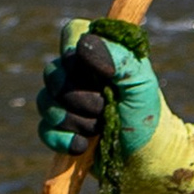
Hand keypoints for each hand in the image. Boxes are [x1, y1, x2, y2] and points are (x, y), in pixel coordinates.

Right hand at [35, 18, 193, 193]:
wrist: (148, 160)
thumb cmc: (148, 117)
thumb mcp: (141, 83)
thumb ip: (117, 58)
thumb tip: (83, 45)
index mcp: (98, 56)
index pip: (72, 33)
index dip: (74, 50)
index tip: (92, 70)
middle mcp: (78, 76)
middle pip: (52, 72)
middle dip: (78, 96)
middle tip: (104, 108)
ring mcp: (67, 103)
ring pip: (45, 102)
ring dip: (75, 120)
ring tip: (100, 129)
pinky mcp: (61, 130)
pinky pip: (44, 130)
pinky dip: (63, 140)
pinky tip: (84, 146)